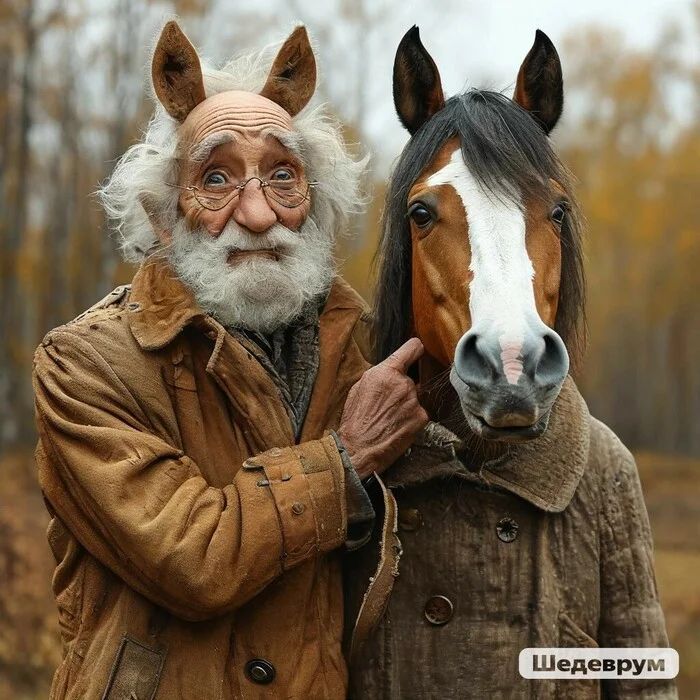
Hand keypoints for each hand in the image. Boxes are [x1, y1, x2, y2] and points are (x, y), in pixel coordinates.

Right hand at [338, 338, 428, 479]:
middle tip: (387, 404)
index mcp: (386, 372)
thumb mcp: (359, 388)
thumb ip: (379, 376)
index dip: (415, 349)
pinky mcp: (421, 417)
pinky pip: (419, 413)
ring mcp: (414, 400)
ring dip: (406, 405)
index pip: (412, 348)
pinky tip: (397, 426)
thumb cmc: (355, 420)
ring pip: (414, 397)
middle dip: (402, 388)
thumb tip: (390, 371)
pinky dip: (411, 419)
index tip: (417, 352)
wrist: (359, 448)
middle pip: (411, 379)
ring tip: (389, 418)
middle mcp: (403, 383)